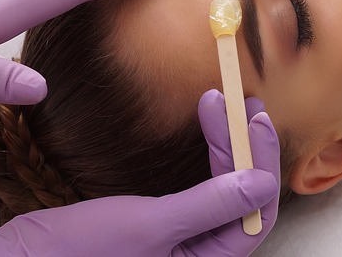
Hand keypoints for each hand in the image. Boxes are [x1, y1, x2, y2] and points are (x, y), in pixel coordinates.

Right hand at [0, 90, 280, 256]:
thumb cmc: (77, 254)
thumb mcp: (150, 226)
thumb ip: (210, 206)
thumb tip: (264, 182)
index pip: (255, 215)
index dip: (260, 164)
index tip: (252, 118)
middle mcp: (201, 256)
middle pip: (244, 198)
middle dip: (245, 147)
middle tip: (243, 101)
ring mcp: (185, 240)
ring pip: (225, 189)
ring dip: (230, 146)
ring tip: (223, 104)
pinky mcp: (166, 224)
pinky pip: (203, 188)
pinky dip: (209, 156)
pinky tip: (209, 129)